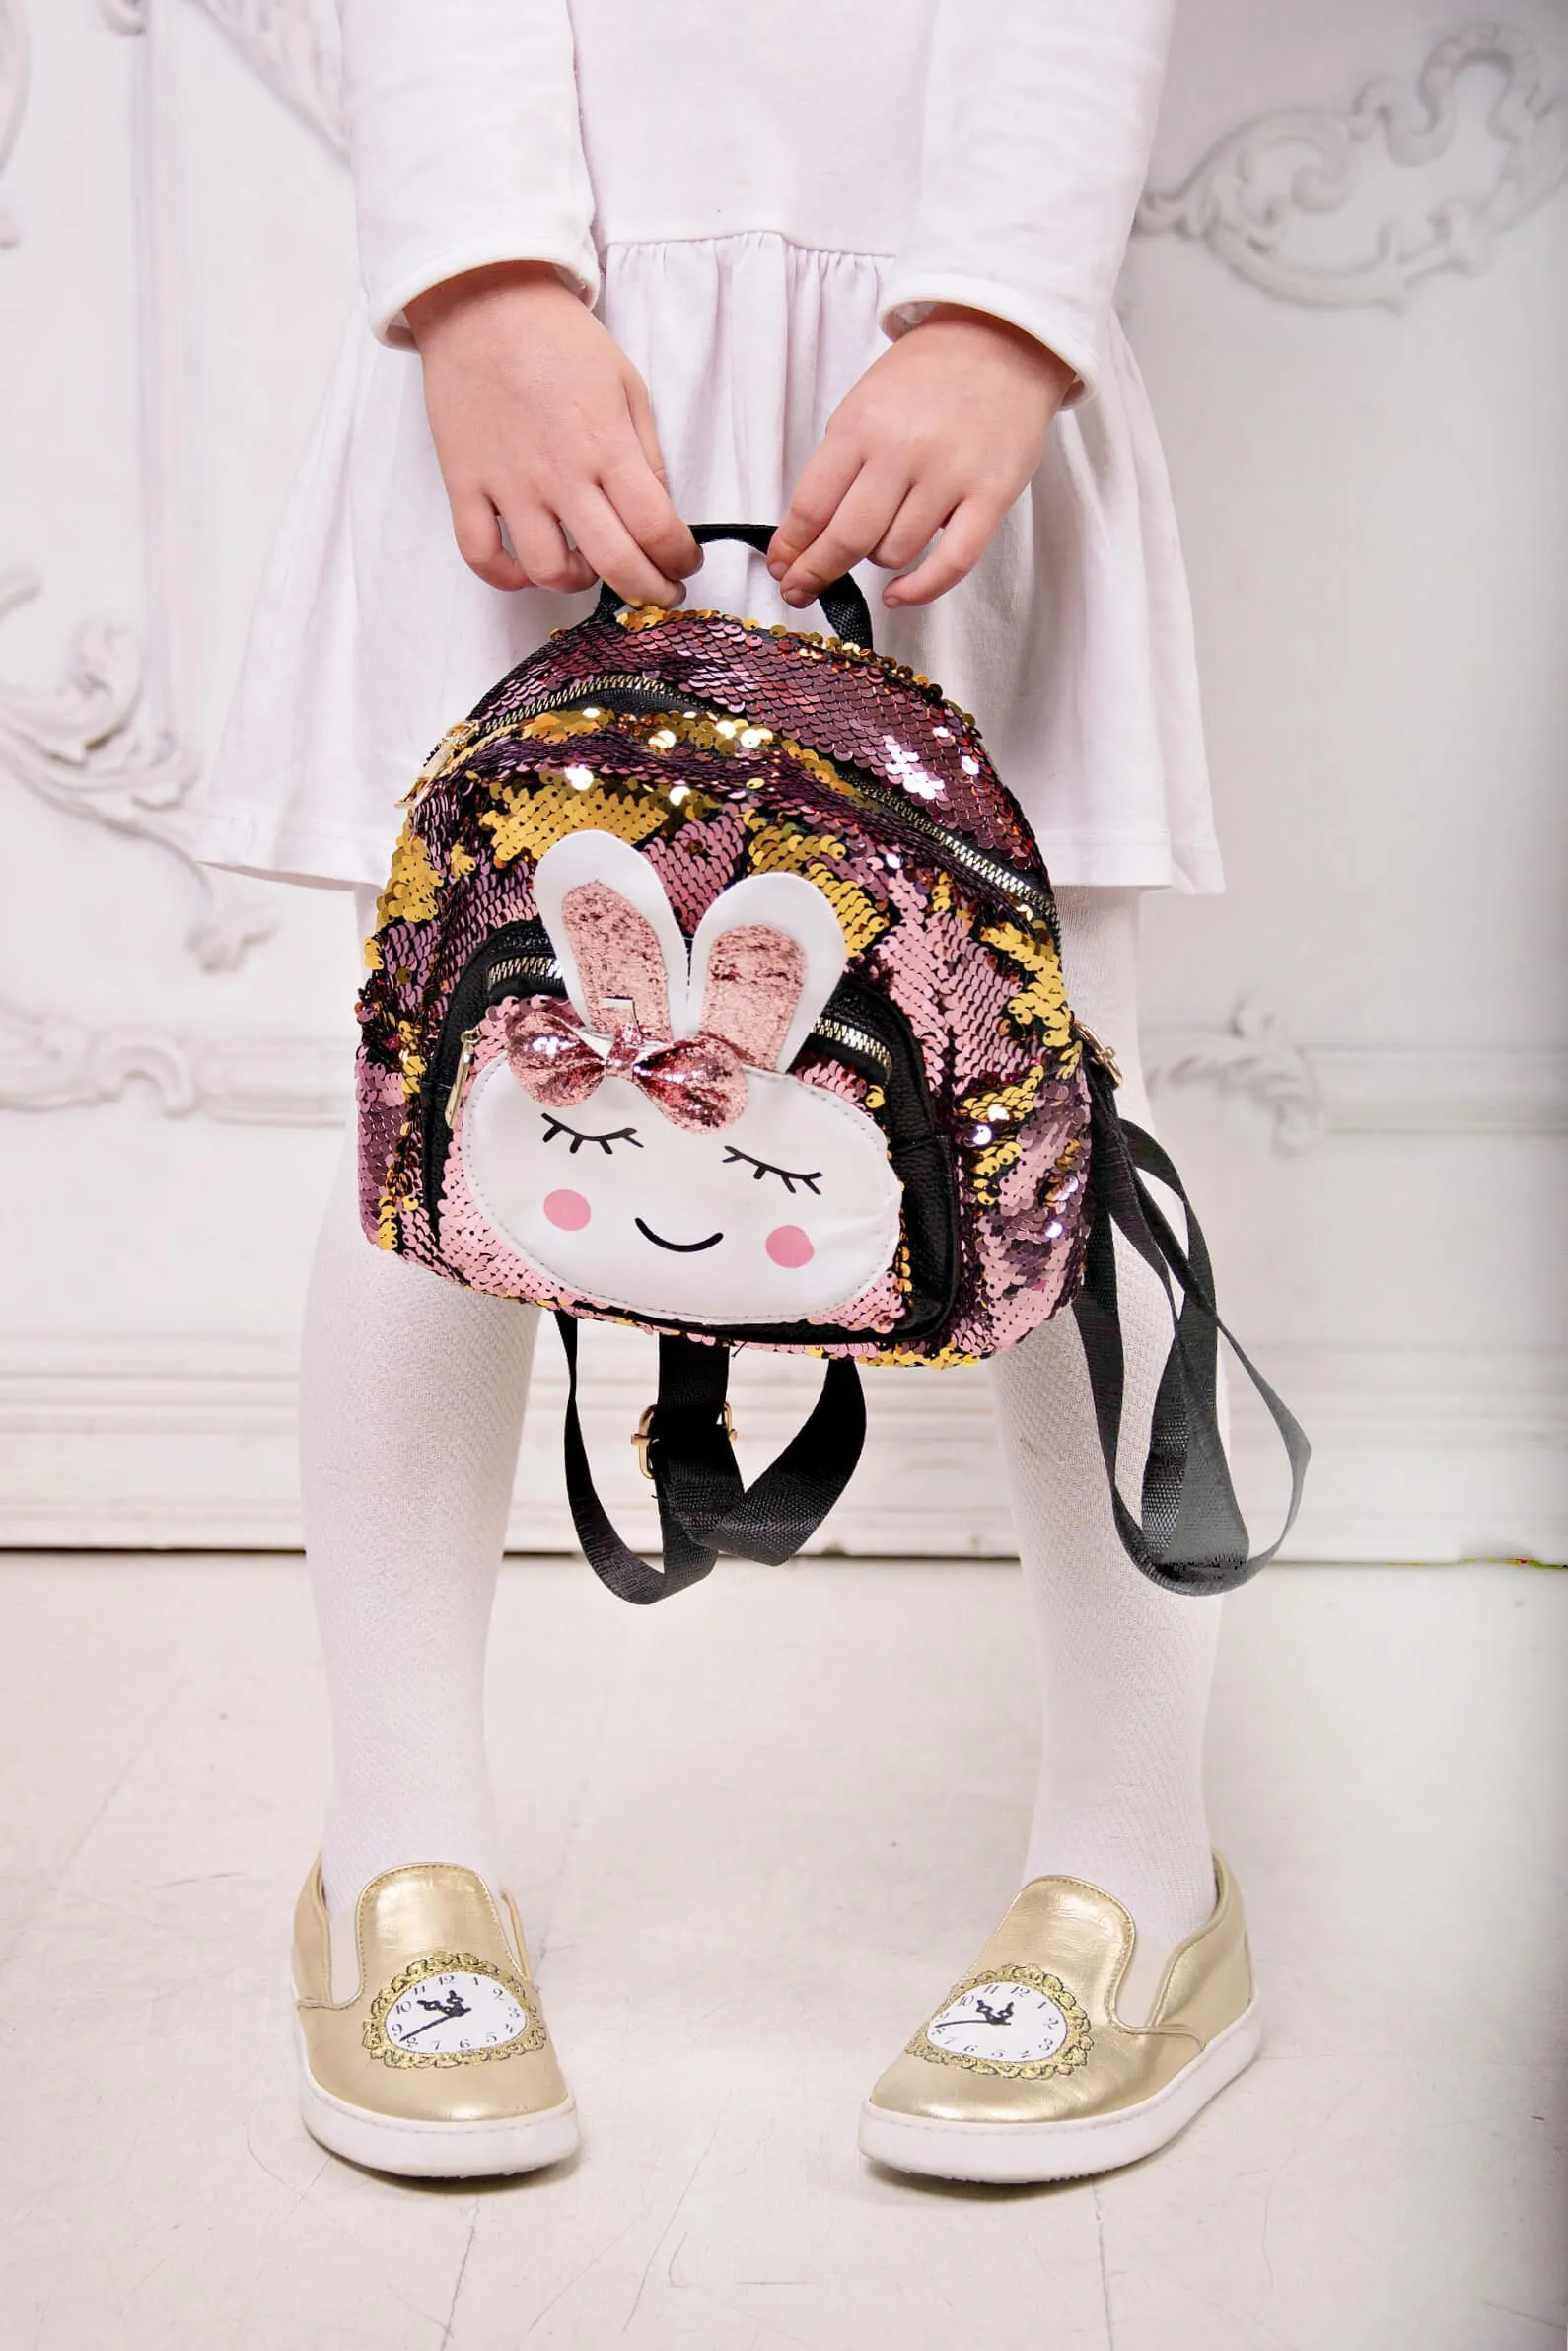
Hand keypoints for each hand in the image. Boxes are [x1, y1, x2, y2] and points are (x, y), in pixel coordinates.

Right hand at [406, 262, 700, 605]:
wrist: (483, 300)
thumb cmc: (560, 340)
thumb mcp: (627, 385)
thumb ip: (646, 454)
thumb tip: (660, 512)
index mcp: (607, 445)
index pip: (658, 529)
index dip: (680, 561)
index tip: (684, 564)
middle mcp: (560, 473)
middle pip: (615, 563)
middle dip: (649, 591)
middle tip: (658, 591)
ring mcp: (508, 483)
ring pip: (547, 571)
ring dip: (578, 582)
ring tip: (587, 564)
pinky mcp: (464, 483)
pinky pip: (480, 555)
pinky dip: (505, 576)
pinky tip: (525, 568)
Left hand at [769, 306, 1074, 609]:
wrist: (1004, 340)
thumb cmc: (927, 377)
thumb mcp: (865, 403)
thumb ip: (838, 464)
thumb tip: (806, 534)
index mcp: (861, 424)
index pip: (812, 506)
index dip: (791, 548)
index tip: (781, 568)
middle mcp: (902, 450)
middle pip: (846, 538)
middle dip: (815, 573)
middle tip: (801, 590)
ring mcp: (950, 475)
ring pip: (894, 553)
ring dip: (877, 561)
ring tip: (880, 543)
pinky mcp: (991, 495)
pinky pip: (952, 563)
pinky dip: (920, 589)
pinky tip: (898, 594)